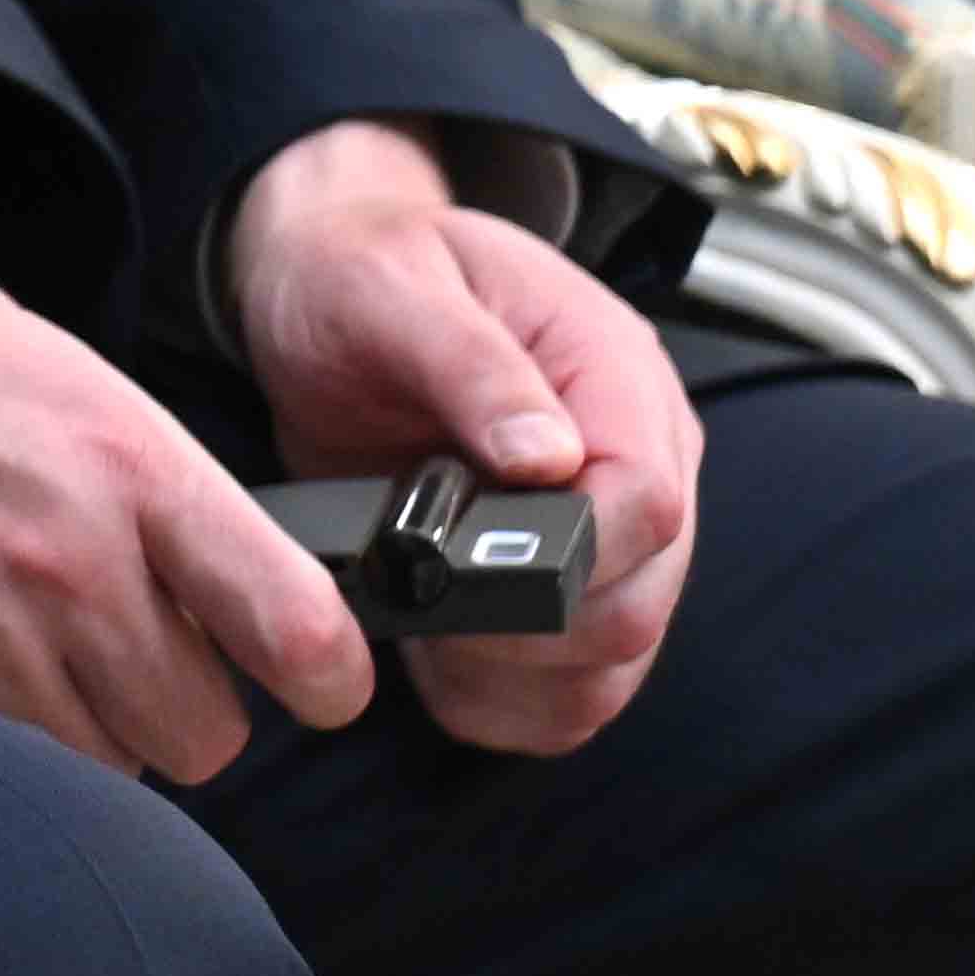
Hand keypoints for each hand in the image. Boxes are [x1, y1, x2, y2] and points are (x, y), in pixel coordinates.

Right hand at [0, 144, 367, 782]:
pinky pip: (6, 772)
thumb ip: (140, 472)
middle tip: (109, 640)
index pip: (299, 629)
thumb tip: (209, 559)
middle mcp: (74, 568)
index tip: (319, 680)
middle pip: (206, 732)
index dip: (329, 676)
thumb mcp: (44, 360)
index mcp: (128, 463)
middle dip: (170, 698)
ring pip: (108, 768)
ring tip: (11, 644)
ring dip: (81, 729)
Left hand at [222, 120, 696, 754]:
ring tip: (418, 623)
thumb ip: (469, 363)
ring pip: (611, 667)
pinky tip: (436, 657)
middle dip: (519, 626)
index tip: (462, 563)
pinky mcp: (573, 588)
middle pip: (635, 604)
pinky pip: (572, 695)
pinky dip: (502, 702)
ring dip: (508, 675)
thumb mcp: (386, 284)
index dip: (565, 555)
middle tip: (416, 592)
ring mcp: (614, 533)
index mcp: (615, 372)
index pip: (644, 500)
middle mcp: (642, 458)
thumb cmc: (359, 274)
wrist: (330, 288)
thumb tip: (550, 458)